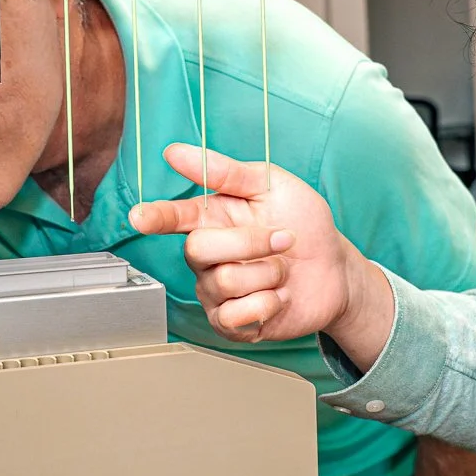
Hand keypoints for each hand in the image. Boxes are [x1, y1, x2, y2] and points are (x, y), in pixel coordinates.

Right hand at [128, 145, 396, 363]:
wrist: (336, 271)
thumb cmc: (305, 225)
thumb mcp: (273, 185)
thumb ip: (228, 171)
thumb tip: (178, 153)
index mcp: (213, 218)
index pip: (174, 216)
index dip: (156, 216)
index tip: (139, 216)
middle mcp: (209, 255)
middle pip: (198, 249)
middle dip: (249, 243)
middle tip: (283, 240)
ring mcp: (217, 291)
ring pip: (222, 282)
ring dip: (267, 274)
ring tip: (282, 271)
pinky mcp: (232, 322)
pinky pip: (235, 316)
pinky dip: (267, 304)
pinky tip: (278, 297)